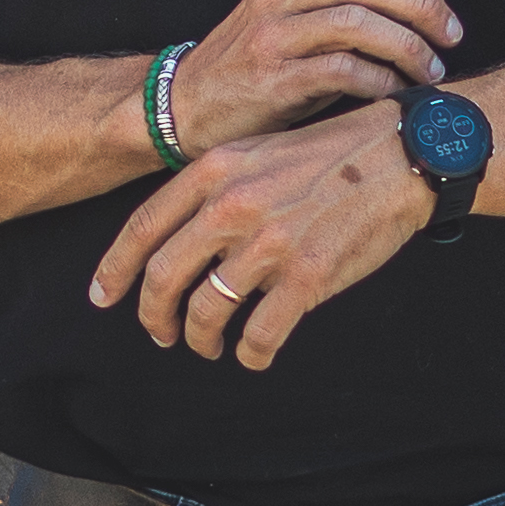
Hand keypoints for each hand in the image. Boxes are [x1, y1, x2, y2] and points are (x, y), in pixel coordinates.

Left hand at [92, 101, 433, 369]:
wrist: (402, 154)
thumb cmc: (332, 155)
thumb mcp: (259, 152)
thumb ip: (215, 189)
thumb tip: (180, 241)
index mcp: (215, 171)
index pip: (143, 228)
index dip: (115, 270)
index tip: (103, 298)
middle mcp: (233, 205)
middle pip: (164, 277)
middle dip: (154, 316)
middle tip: (160, 334)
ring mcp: (270, 242)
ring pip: (208, 312)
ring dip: (202, 338)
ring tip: (209, 344)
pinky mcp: (309, 275)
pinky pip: (261, 334)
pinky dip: (252, 353)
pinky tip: (255, 353)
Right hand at [167, 0, 471, 146]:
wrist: (185, 108)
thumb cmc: (254, 68)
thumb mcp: (292, 21)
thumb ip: (343, 6)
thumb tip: (425, 5)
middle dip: (423, 5)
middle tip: (452, 34)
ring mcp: (273, 34)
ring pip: (360, 23)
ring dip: (409, 46)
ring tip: (432, 69)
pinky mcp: (272, 78)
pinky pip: (343, 70)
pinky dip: (381, 80)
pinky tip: (396, 92)